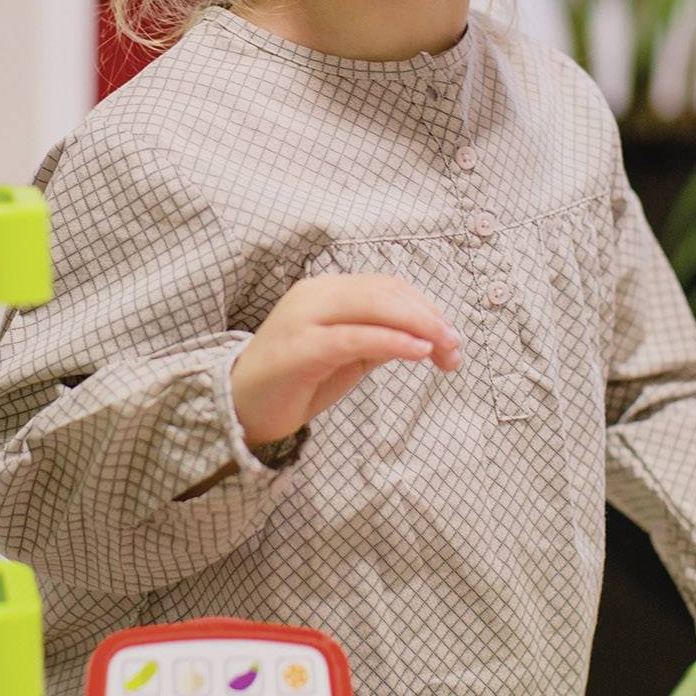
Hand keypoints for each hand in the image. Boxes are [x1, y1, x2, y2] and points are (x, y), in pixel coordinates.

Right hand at [230, 274, 461, 447]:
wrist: (240, 407)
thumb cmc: (296, 381)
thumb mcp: (348, 356)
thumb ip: (380, 339)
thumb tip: (427, 336)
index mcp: (327, 291)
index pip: (387, 287)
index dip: (426, 308)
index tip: (452, 339)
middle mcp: (315, 294)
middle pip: (385, 292)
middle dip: (429, 317)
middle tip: (456, 347)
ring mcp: (304, 317)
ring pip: (373, 305)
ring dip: (419, 325)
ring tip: (445, 349)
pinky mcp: (300, 347)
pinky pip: (354, 337)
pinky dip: (392, 340)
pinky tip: (418, 351)